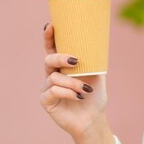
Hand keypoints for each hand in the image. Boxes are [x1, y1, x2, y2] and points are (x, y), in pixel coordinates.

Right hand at [39, 23, 108, 139]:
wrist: (93, 118)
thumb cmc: (94, 95)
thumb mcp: (97, 74)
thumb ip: (94, 60)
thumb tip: (97, 42)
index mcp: (62, 66)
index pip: (52, 49)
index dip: (49, 37)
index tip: (50, 25)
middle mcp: (52, 75)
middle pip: (48, 59)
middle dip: (60, 58)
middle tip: (76, 61)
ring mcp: (47, 88)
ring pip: (54, 78)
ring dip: (72, 82)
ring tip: (86, 90)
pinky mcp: (46, 101)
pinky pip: (53, 91)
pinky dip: (67, 92)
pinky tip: (78, 96)